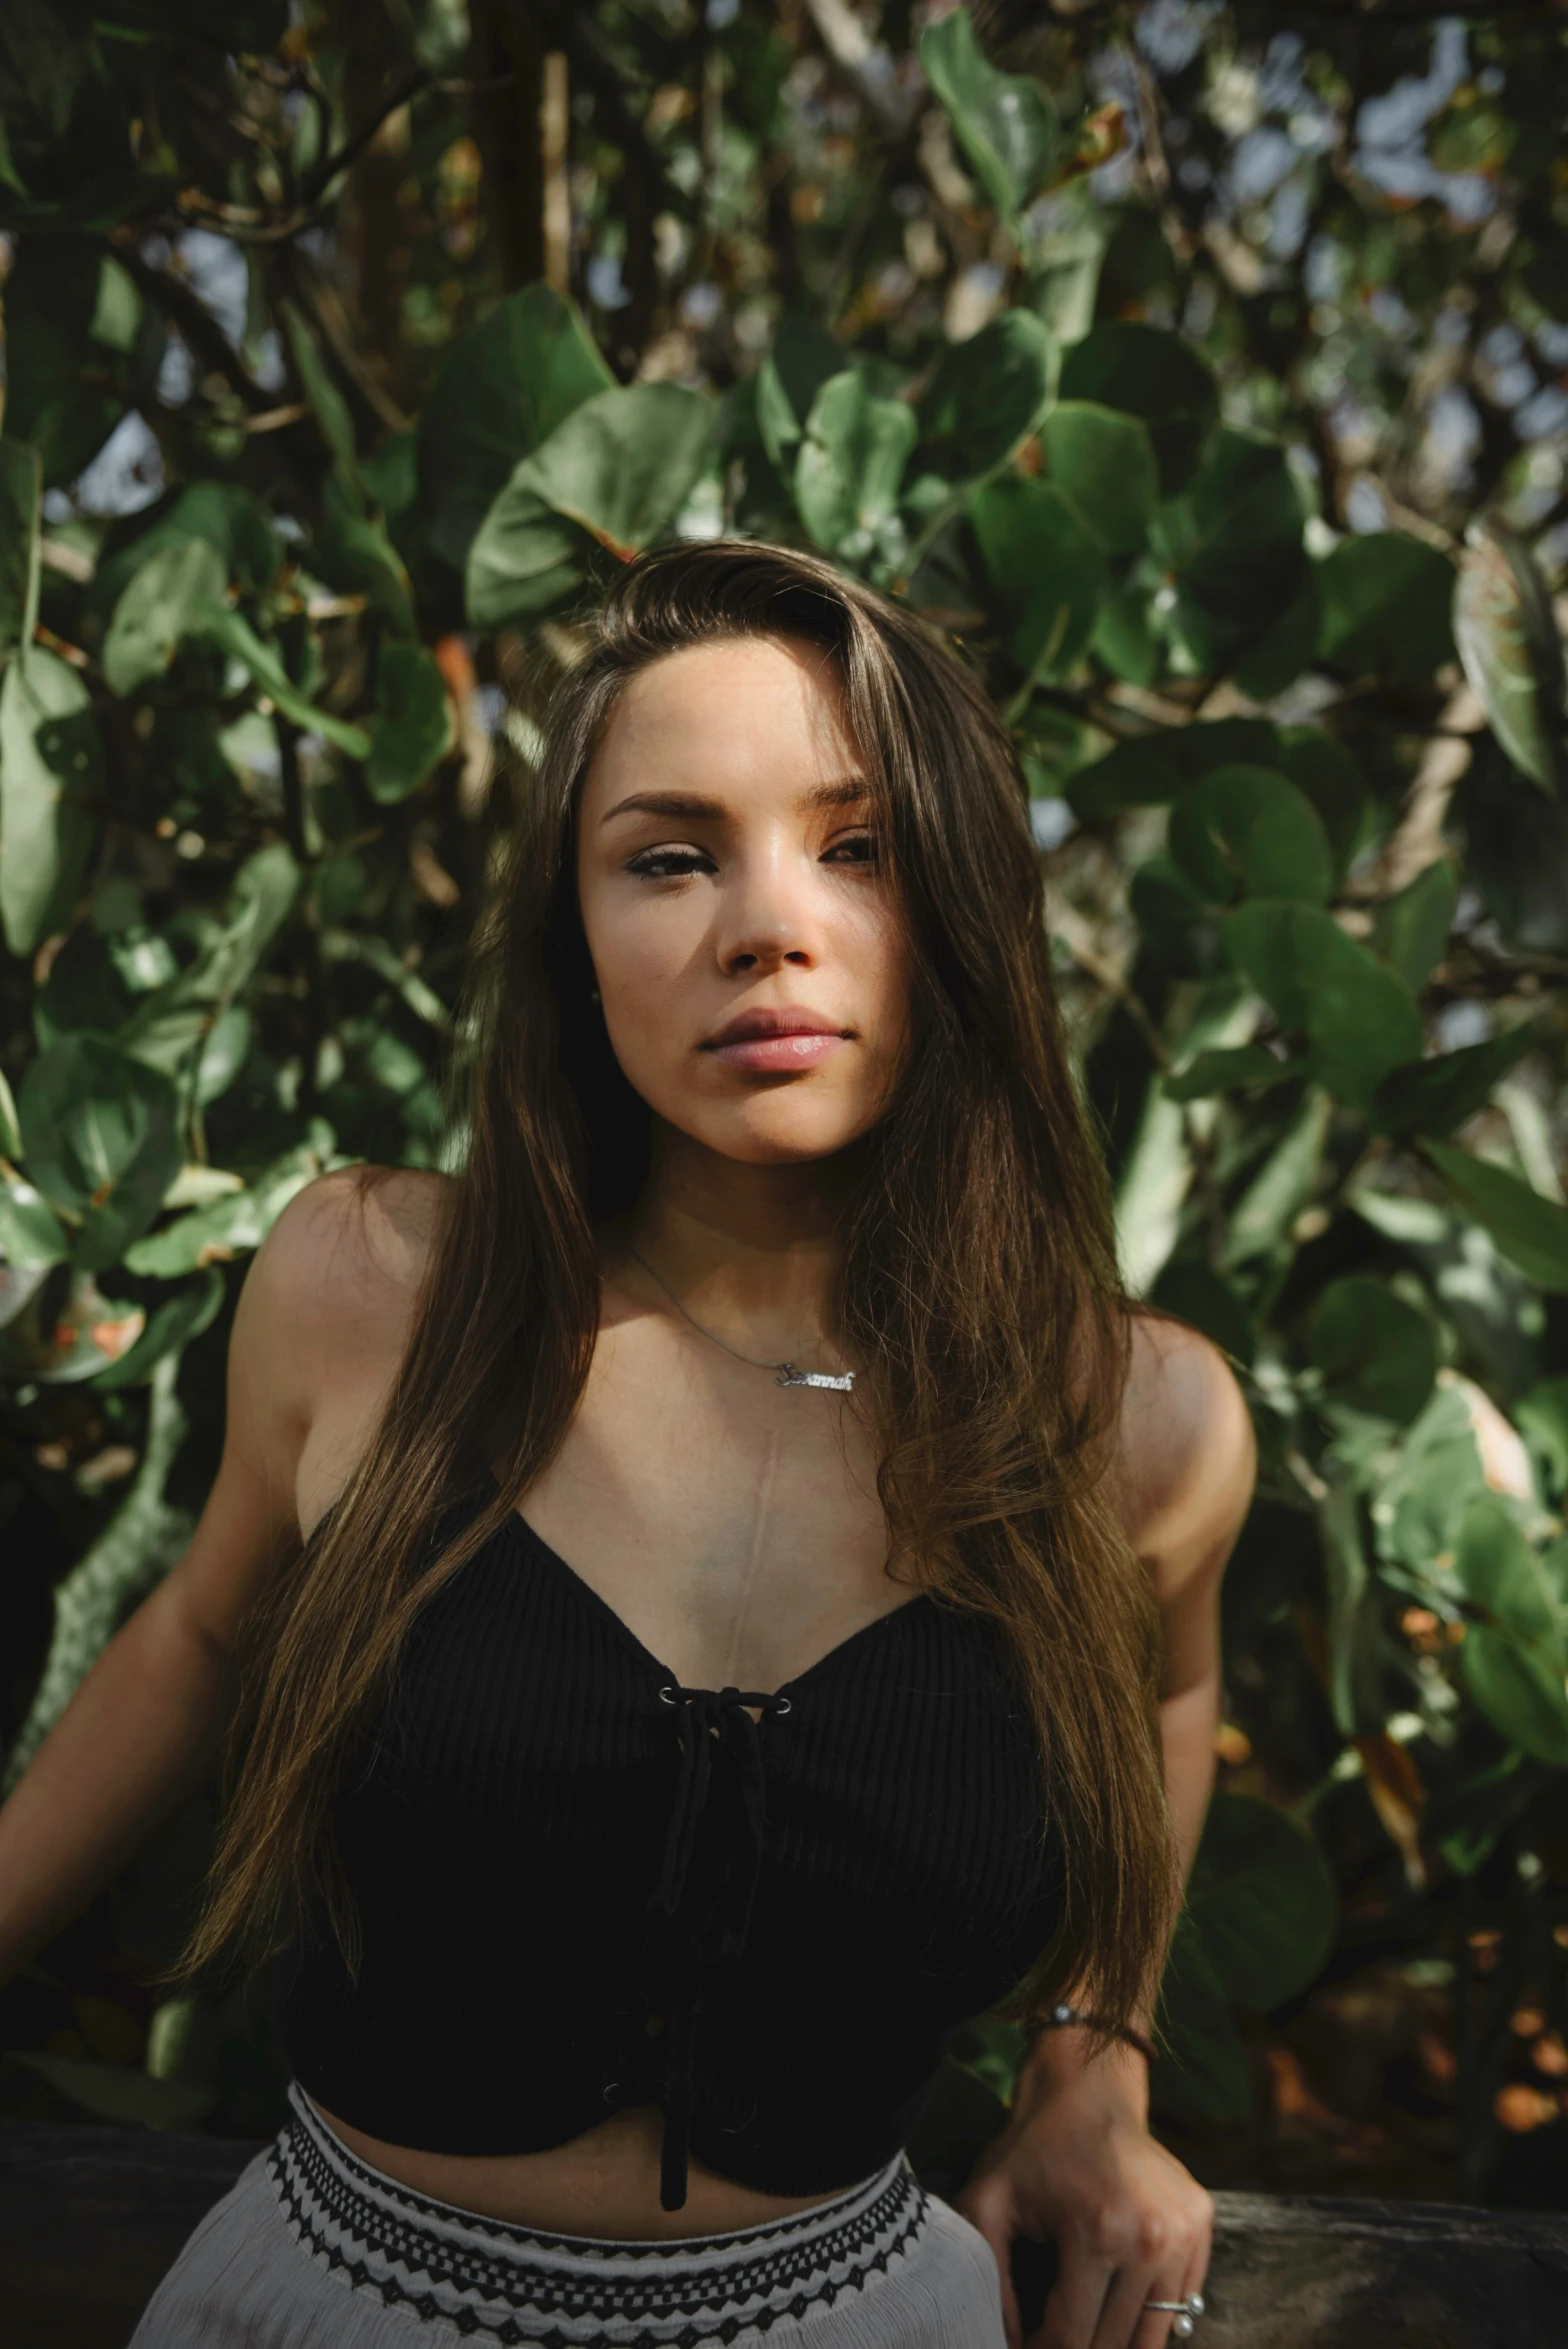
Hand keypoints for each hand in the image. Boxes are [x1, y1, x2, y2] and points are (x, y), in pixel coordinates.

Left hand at [955, 2031, 1212, 2348]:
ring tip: (1084, 2320)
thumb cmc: (1033, 2149)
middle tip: (1053, 2335)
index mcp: (1099, 2233)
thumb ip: (992, 2280)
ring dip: (1117, 2338)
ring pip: (1155, 2335)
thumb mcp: (988, 2204)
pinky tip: (1117, 2295)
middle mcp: (1152, 2238)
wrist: (1088, 2089)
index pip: (1075, 2338)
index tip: (1029, 2345)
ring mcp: (1184, 2232)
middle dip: (1079, 2348)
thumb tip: (1009, 2345)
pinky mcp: (1201, 2224)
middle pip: (1117, 2344)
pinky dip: (1151, 2312)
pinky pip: (1181, 2302)